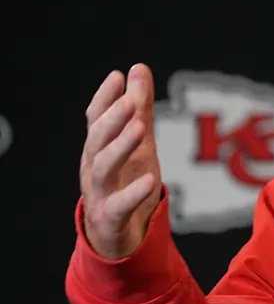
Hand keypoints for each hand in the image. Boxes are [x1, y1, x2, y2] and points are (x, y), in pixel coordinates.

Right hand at [80, 64, 163, 259]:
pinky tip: (150, 180)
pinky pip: (119, 205)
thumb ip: (139, 108)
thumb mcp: (138, 142)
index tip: (118, 76)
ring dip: (119, 147)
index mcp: (98, 148)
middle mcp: (93, 167)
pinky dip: (132, 192)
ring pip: (102, 168)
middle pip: (97, 139)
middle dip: (112, 118)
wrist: (117, 234)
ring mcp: (99, 193)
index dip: (105, 98)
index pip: (96, 119)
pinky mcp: (111, 217)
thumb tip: (138, 68)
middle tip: (130, 100)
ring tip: (139, 129)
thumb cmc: (126, 181)